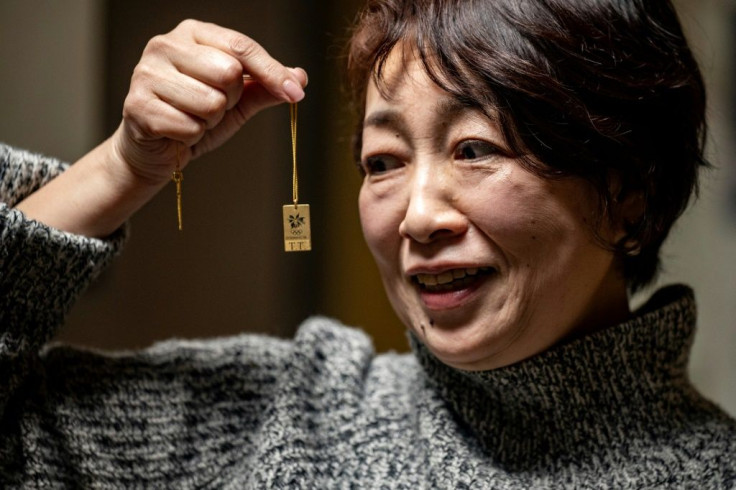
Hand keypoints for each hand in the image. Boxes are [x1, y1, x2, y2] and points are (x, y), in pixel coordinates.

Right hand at [16, 20, 306, 237]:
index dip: (273, 72)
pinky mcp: (137, 106)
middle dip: (229, 100)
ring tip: (192, 118)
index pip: (242, 47)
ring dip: (209, 121)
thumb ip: (265, 87)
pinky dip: (191, 137)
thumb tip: (299, 78)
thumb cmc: (194, 116)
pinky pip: (190, 127)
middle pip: (228, 73)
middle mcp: (165, 45)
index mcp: (192, 34)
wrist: (153, 150)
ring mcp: (146, 74)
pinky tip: (176, 131)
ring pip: (211, 103)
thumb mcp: (237, 100)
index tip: (295, 92)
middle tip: (212, 108)